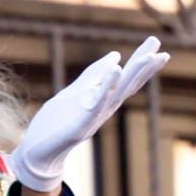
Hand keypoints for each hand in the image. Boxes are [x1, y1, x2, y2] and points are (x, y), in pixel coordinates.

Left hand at [11, 36, 168, 192]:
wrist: (37, 152)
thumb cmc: (56, 123)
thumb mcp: (74, 93)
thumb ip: (92, 76)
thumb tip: (115, 55)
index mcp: (101, 100)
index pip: (124, 78)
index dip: (139, 61)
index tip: (155, 42)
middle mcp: (103, 109)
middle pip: (127, 84)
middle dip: (143, 65)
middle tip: (159, 45)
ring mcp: (93, 117)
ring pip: (118, 94)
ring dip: (133, 75)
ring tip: (148, 57)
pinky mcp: (80, 126)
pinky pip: (96, 104)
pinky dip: (106, 88)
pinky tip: (115, 70)